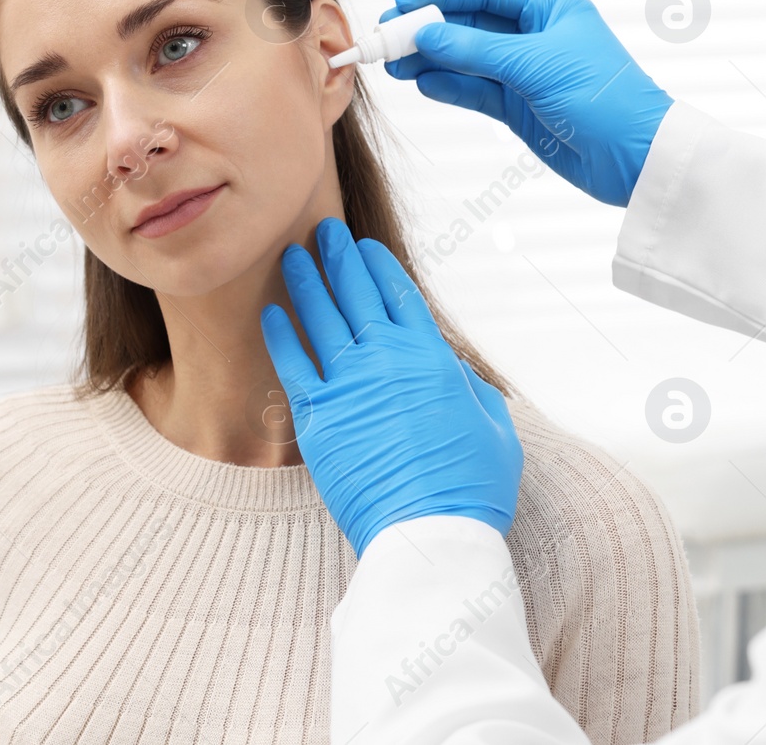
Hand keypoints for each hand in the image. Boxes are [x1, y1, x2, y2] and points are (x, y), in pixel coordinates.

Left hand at [259, 217, 523, 557]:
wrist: (429, 531)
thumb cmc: (471, 486)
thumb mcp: (495, 427)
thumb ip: (470, 388)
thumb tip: (450, 368)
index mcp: (431, 357)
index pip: (399, 293)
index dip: (378, 266)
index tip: (364, 248)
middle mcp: (386, 359)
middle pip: (356, 294)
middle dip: (339, 258)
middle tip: (323, 233)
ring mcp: (347, 385)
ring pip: (319, 318)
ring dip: (306, 283)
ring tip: (292, 256)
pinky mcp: (317, 417)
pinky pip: (292, 364)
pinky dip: (280, 334)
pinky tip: (270, 313)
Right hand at [382, 0, 673, 206]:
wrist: (636, 158)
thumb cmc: (604, 97)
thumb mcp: (536, 65)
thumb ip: (477, 49)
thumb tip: (428, 33)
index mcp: (550, 9)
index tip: (403, 0)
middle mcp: (536, 37)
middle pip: (469, 23)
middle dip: (428, 28)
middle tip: (388, 37)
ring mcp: (526, 74)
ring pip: (467, 60)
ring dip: (431, 60)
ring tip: (394, 65)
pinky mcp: (520, 109)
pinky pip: (475, 92)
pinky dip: (449, 87)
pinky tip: (423, 84)